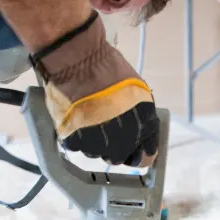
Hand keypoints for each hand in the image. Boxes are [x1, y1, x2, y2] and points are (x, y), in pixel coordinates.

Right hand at [35, 16, 159, 166]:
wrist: (78, 61)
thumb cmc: (109, 70)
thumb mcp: (139, 92)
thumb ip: (142, 117)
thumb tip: (142, 132)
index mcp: (141, 129)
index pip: (146, 156)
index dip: (141, 153)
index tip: (136, 150)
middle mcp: (121, 142)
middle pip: (119, 158)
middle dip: (116, 147)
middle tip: (108, 128)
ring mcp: (96, 144)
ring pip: (96, 154)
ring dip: (95, 141)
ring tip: (91, 118)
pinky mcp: (73, 141)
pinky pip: (77, 146)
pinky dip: (77, 136)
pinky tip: (78, 118)